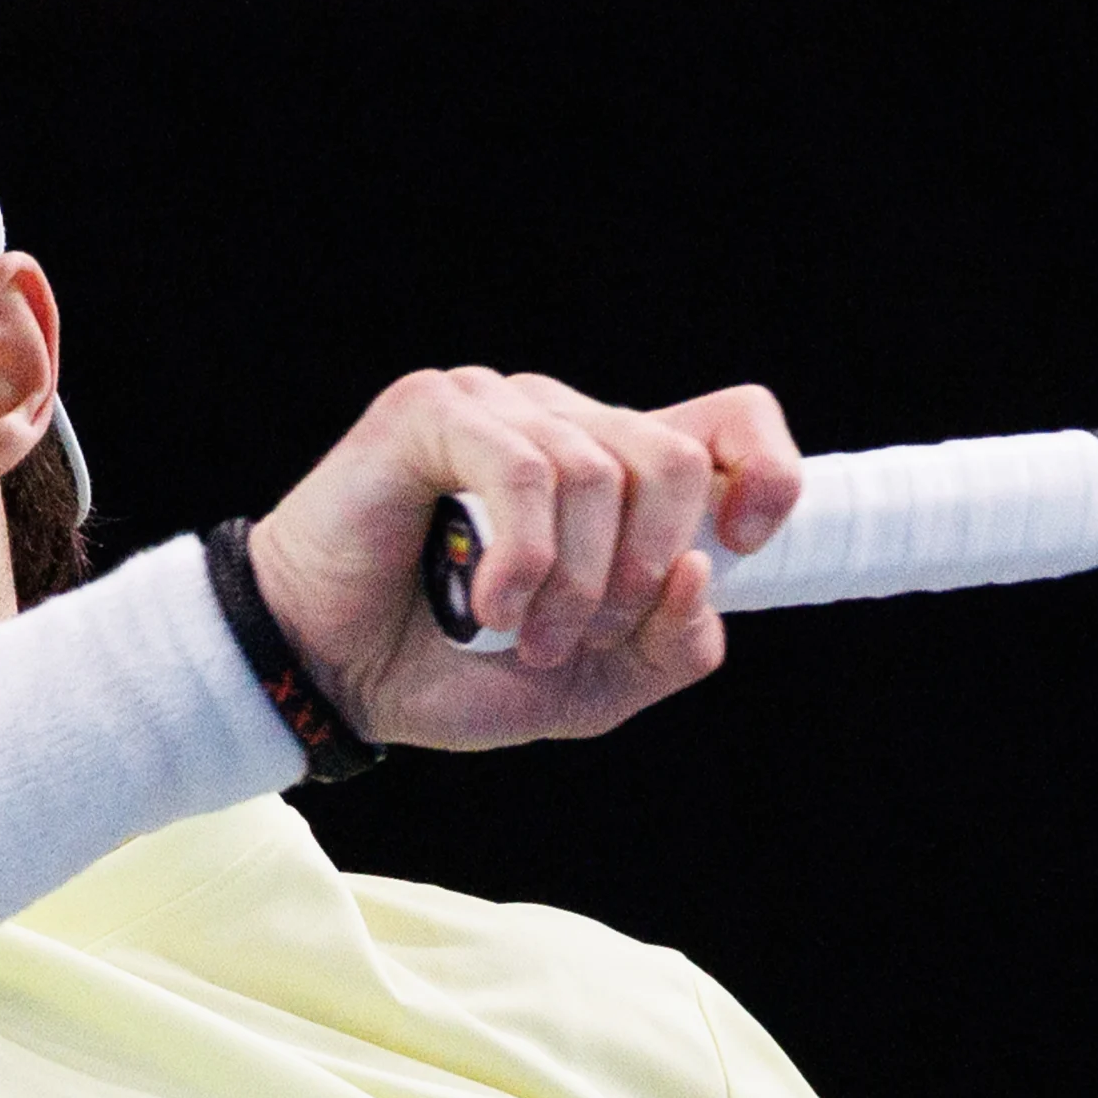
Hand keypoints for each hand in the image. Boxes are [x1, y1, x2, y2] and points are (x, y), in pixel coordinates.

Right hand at [243, 368, 802, 750]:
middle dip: (642, 571)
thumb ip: (669, 648)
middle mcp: (566, 424)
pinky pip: (524, 471)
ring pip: (600, 471)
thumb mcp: (593, 689)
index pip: (731, 419)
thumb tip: (703, 571)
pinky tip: (487, 604)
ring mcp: (501, 407)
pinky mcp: (435, 410)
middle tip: (578, 637)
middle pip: (677, 457)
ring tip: (517, 633)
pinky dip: (521, 559)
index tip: (737, 547)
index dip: (764, 472)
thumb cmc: (449, 672)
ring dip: (570, 584)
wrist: (333, 676)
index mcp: (618, 476)